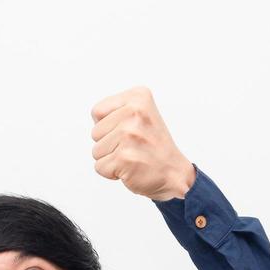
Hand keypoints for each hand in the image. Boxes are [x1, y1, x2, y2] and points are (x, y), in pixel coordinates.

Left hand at [90, 86, 195, 201]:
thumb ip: (117, 111)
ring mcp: (129, 135)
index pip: (98, 111)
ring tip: (132, 156)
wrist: (174, 173)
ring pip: (96, 151)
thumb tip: (95, 120)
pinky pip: (100, 167)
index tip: (129, 131)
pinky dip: (112, 173)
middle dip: (109, 144)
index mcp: (138, 97)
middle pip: (95, 132)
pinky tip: (131, 168)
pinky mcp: (124, 157)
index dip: (107, 126)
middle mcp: (135, 113)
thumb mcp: (141, 114)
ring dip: (110, 159)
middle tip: (132, 147)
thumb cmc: (153, 146)